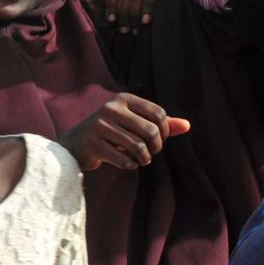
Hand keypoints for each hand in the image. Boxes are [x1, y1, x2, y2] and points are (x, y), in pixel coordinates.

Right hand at [59, 93, 189, 170]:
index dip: (166, 131)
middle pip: (150, 130)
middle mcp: (110, 109)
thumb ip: (159, 124)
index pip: (158, 113)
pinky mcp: (93, 144)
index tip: (159, 140)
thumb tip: (187, 126)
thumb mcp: (133, 123)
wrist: (75, 144)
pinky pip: (124, 160)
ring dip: (144, 159)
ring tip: (142, 160)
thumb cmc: (111, 132)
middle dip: (156, 147)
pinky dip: (130, 165)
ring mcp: (100, 126)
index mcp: (123, 99)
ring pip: (138, 147)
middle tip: (151, 153)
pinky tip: (127, 163)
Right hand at [104, 0, 168, 33]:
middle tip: (133, 31)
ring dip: (122, 14)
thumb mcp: (165, 3)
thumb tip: (161, 23)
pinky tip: (112, 19)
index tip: (145, 22)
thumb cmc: (160, 3)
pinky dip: (111, 6)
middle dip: (133, 14)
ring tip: (124, 30)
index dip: (148, 6)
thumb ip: (164, 7)